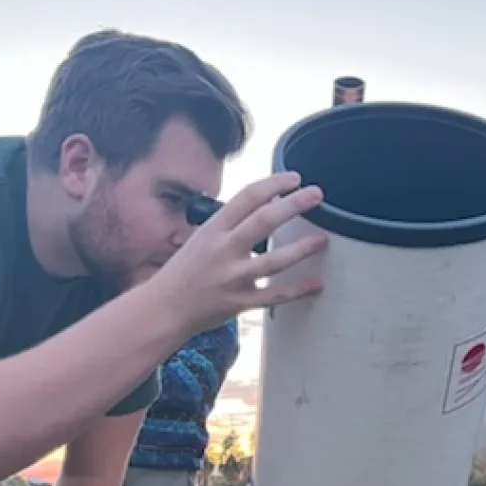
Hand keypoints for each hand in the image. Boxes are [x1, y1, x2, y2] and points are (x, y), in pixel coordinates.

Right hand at [154, 172, 327, 331]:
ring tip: (321, 239)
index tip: (294, 178)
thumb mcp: (203, 237)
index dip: (274, 184)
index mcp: (214, 229)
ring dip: (301, 249)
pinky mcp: (239, 302)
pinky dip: (297, 290)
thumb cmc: (186, 270)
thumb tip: (270, 203)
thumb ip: (233, 223)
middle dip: (293, 205)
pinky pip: (273, 295)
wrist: (165, 307)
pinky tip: (316, 283)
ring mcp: (232, 278)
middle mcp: (223, 250)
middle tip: (316, 195)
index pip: (247, 197)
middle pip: (264, 221)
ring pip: (273, 261)